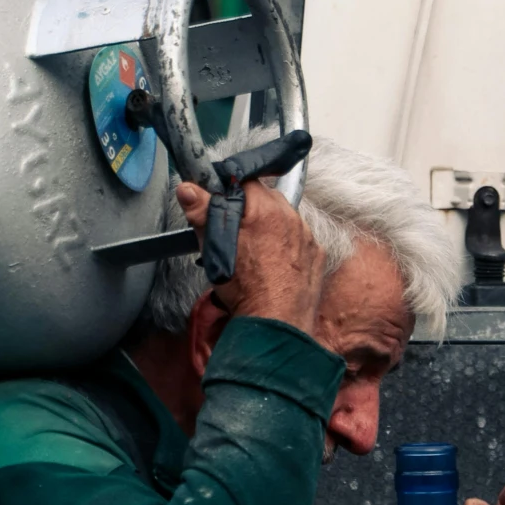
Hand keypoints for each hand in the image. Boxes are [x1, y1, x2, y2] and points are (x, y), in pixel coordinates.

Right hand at [176, 179, 324, 333]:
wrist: (275, 323)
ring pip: (284, 220)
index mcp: (265, 208)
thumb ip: (202, 212)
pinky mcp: (316, 256)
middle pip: (267, 199)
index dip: (231, 190)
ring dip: (270, 227)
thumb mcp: (214, 247)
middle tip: (234, 232)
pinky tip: (273, 264)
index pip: (247, 181)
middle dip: (250, 210)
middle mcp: (292, 216)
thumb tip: (187, 188)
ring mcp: (308, 237)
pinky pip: (299, 241)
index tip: (221, 205)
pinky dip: (286, 247)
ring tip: (253, 252)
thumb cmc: (244, 286)